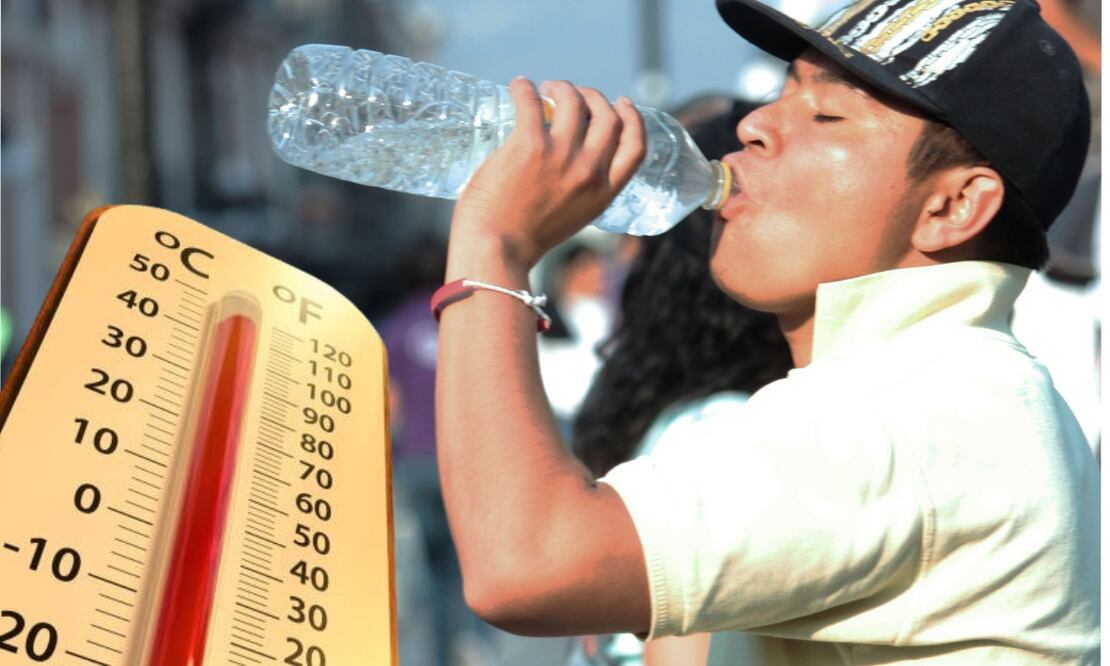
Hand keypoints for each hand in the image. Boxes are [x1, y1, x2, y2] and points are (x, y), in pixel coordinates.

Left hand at [450, 77, 645, 270]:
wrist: (495, 252)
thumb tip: (563, 160)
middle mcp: (589, 172)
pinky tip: (518, 85)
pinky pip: (532, 101)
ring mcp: (561, 156)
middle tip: (571, 93)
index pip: (635, 147)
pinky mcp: (529, 146)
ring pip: (573, 100)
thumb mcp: (570, 218)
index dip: (633, 118)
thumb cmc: (522, 240)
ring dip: (561, 87)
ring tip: (545, 88)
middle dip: (593, 96)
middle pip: (608, 116)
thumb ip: (577, 192)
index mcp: (603, 193)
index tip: (622, 103)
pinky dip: (525, 88)